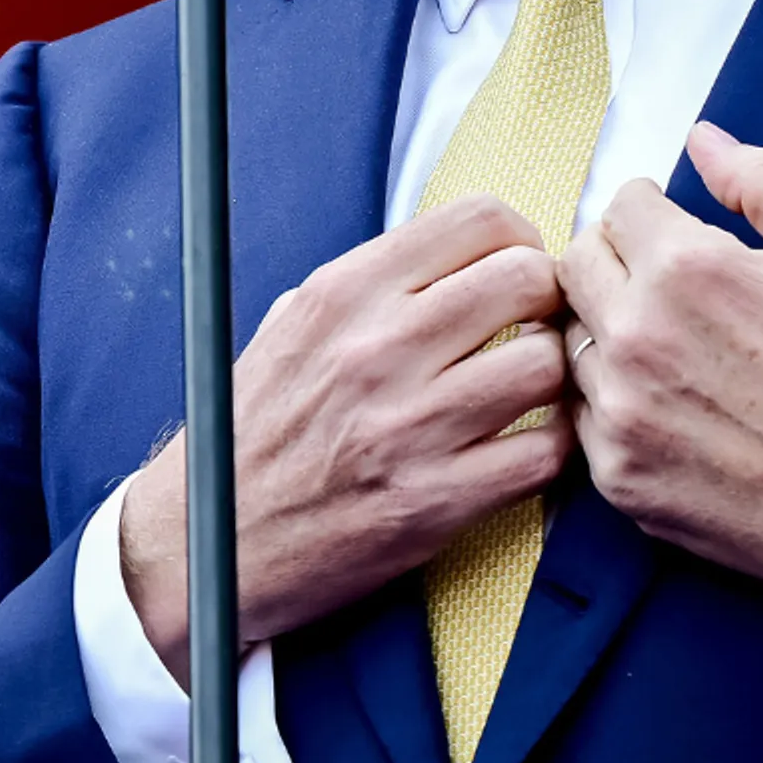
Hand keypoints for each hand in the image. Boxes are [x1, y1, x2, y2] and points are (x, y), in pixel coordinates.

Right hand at [120, 196, 575, 683]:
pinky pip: (546, 451)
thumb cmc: (252, 434)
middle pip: (528, 280)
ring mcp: (410, 427)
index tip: (513, 270)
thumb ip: (370, 288)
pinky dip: (549, 448)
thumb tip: (460, 258)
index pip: (477, 220)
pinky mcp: (438, 499)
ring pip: (549, 365)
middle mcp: (376, 350)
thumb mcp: (289, 331)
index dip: (517, 241)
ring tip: (524, 393)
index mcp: (340, 295)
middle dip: (546, 301)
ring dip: (551, 379)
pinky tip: (519, 447)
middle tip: (532, 329)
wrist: (211, 541)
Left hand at [565, 122, 762, 615]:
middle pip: (573, 265)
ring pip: (569, 340)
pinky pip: (581, 414)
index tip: (668, 229)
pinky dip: (614, 403)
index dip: (649, 212)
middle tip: (662, 282)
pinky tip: (670, 406)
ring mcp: (619, 409)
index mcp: (687, 271)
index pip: (617, 207)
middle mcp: (636, 336)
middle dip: (613, 260)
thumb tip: (703, 140)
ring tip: (674, 350)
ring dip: (607, 334)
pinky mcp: (614, 472)